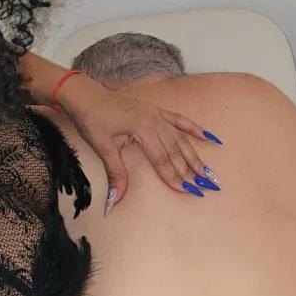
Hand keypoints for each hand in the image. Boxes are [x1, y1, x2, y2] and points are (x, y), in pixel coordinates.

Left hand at [57, 72, 220, 210]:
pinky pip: (179, 120)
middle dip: (189, 169)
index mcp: (142, 128)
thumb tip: (115, 200)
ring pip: (180, 138)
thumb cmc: (92, 119)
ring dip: (194, 155)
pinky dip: (193, 128)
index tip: (186, 190)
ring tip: (207, 171)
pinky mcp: (155, 110)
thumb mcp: (103, 147)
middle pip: (175, 150)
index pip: (162, 158)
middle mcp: (154, 120)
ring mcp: (156, 114)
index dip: (173, 176)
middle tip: (204, 186)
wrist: (87, 95)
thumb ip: (115, 173)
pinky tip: (208, 137)